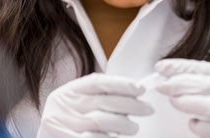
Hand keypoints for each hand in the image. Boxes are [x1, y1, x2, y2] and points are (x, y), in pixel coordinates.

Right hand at [36, 73, 153, 137]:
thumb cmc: (68, 124)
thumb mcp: (77, 105)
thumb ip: (98, 98)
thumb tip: (132, 94)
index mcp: (68, 92)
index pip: (98, 82)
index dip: (121, 83)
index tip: (140, 88)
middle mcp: (63, 106)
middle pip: (103, 102)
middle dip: (131, 105)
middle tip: (147, 109)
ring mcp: (61, 125)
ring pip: (101, 121)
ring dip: (124, 125)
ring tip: (134, 128)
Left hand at [155, 59, 209, 137]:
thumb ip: (206, 86)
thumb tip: (171, 76)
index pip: (206, 69)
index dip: (181, 67)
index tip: (161, 67)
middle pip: (206, 85)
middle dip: (179, 84)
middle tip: (162, 86)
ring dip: (187, 103)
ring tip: (175, 102)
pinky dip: (201, 127)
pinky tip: (193, 124)